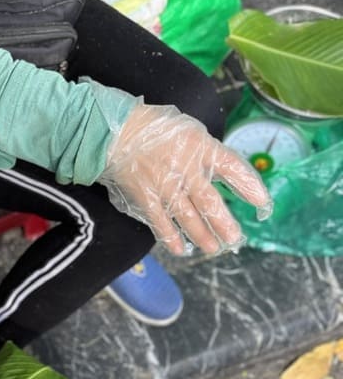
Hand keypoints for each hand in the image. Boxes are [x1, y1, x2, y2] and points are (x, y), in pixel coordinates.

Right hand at [97, 103, 272, 255]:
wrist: (116, 133)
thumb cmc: (154, 128)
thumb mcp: (188, 131)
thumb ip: (205, 152)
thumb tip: (220, 172)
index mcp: (201, 148)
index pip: (232, 167)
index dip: (249, 186)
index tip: (262, 202)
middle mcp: (186, 170)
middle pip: (211, 202)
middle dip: (225, 224)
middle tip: (236, 239)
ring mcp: (166, 187)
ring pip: (189, 218)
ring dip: (203, 236)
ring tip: (214, 249)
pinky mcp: (147, 199)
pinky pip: (161, 224)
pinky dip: (171, 238)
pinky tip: (182, 250)